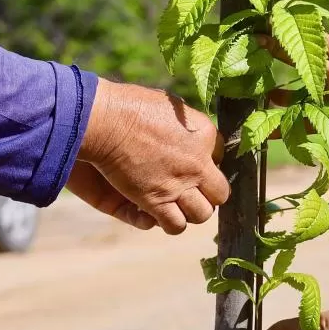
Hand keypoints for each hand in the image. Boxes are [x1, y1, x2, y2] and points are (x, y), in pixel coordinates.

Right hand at [69, 79, 229, 234]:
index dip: (207, 163)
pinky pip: (176, 225)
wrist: (107, 120)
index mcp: (204, 134)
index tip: (193, 163)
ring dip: (191, 212)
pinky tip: (161, 214)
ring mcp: (180, 184)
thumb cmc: (131, 105)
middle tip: (192, 191)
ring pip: (202, 214)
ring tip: (178, 205)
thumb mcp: (170, 105)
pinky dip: (171, 224)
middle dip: (208, 194)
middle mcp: (199, 163)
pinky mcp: (157, 200)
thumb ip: (184, 123)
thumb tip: (186, 131)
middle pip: (220, 192)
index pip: (221, 156)